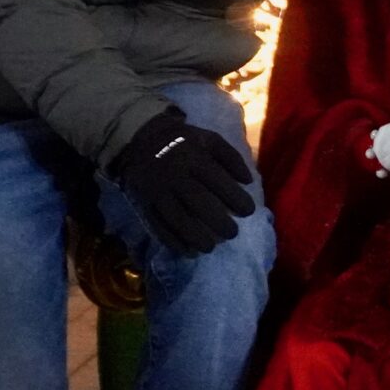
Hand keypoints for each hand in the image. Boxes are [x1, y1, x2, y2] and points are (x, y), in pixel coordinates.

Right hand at [111, 108, 254, 254]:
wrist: (141, 138)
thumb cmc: (184, 141)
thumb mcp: (209, 139)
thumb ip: (231, 158)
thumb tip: (248, 181)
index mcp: (193, 158)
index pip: (217, 180)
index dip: (235, 198)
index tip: (248, 212)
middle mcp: (175, 175)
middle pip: (197, 202)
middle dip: (218, 221)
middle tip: (232, 233)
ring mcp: (157, 191)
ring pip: (176, 218)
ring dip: (195, 236)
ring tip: (210, 247)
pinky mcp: (144, 203)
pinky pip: (157, 225)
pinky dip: (172, 241)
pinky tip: (187, 251)